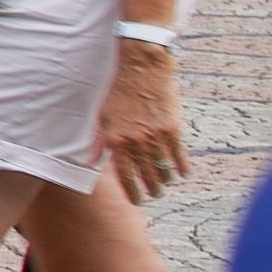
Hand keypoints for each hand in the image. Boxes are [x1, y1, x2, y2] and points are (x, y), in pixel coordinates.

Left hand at [97, 38, 190, 203]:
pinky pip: (179, 154)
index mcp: (117, 140)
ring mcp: (156, 136)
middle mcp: (136, 141)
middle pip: (147, 175)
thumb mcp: (101, 115)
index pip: (125, 175)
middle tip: (153, 195)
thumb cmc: (117, 91)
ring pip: (163, 167)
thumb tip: (89, 161)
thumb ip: (98, 141)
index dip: (132, 191)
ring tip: (165, 185)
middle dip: (151, 189)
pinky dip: (181, 166)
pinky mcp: (172, 128)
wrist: (140, 69)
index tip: (136, 201)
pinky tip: (182, 174)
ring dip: (165, 179)